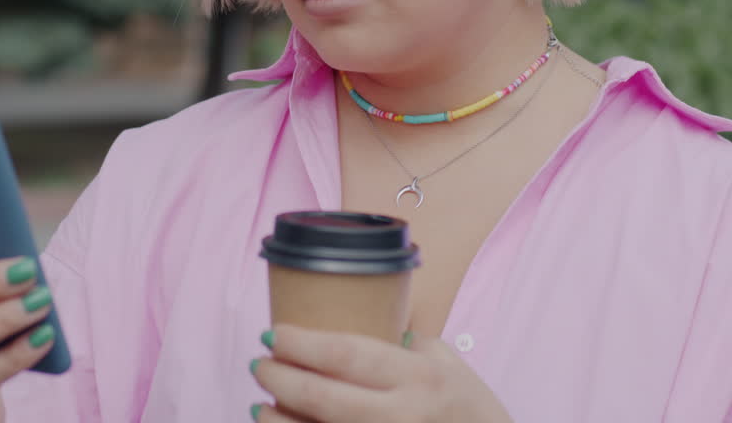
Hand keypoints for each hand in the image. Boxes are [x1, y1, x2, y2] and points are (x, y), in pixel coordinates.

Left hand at [248, 324, 513, 422]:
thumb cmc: (472, 411)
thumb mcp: (450, 366)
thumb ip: (410, 343)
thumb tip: (366, 319)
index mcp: (421, 376)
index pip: (347, 354)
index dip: (301, 343)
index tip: (273, 333)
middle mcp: (404, 413)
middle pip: (323, 396)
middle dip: (281, 378)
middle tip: (260, 364)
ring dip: (277, 420)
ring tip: (259, 404)